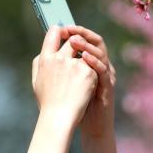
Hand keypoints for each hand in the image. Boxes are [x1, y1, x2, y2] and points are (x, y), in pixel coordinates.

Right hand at [31, 25, 97, 128]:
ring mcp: (75, 65)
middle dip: (77, 45)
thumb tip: (45, 51)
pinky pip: (92, 67)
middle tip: (78, 52)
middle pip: (73, 40)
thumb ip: (39, 63)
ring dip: (84, 63)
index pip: (54, 32)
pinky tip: (85, 88)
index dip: (60, 30)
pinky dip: (91, 75)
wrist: (59, 118)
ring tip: (78, 80)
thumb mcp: (37, 81)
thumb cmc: (47, 102)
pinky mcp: (88, 73)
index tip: (64, 32)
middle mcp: (60, 59)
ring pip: (84, 55)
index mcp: (45, 59)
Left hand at [62, 24, 115, 138]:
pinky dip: (95, 61)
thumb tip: (44, 53)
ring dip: (87, 45)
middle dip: (83, 33)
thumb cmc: (76, 104)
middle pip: (96, 41)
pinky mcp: (108, 85)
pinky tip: (84, 58)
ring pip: (101, 52)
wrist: (89, 125)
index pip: (85, 40)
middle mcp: (99, 65)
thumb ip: (59, 68)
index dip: (75, 31)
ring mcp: (105, 74)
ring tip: (74, 40)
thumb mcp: (65, 82)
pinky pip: (104, 70)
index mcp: (89, 63)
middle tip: (70, 29)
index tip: (62, 27)